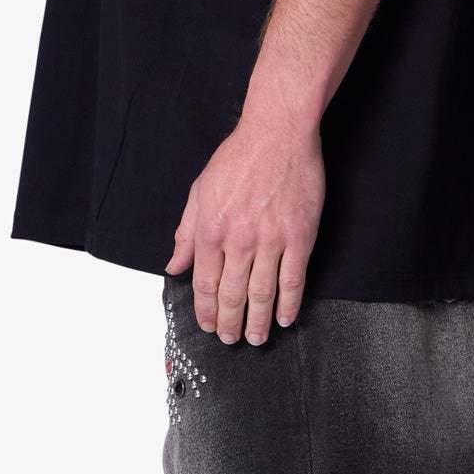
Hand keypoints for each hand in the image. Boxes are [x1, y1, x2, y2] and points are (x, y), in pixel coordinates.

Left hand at [165, 106, 324, 343]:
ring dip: (258, 321)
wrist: (277, 133)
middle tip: (230, 339)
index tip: (207, 325)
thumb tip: (174, 265)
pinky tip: (285, 318)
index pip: (204, 284)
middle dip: (229, 324)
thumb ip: (186, 233)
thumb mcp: (200, 192)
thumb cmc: (238, 158)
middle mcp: (238, 240)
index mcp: (210, 231)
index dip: (205, 310)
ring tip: (257, 338)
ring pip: (262, 294)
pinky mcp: (299, 236)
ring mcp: (270, 240)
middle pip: (231, 296)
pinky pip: (293, 280)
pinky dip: (289, 303)